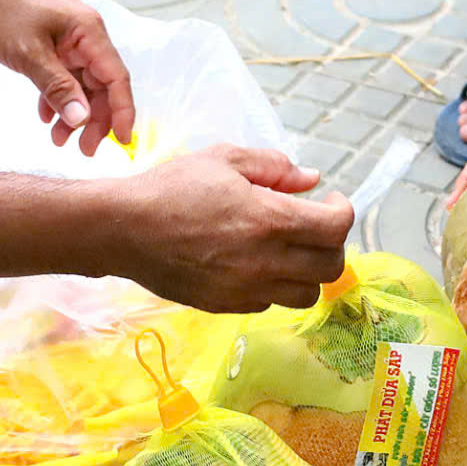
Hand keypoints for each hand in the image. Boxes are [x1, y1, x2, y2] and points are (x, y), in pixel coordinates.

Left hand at [0, 0, 134, 156]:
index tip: (123, 142)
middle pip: (102, 86)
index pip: (117, 78)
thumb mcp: (30, 55)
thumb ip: (57, 88)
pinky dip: (56, 98)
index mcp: (89, 33)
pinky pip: (62, 78)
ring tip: (58, 140)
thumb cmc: (4, 11)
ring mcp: (69, 41)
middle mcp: (85, 37)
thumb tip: (83, 119)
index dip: (123, 112)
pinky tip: (45, 117)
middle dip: (95, 119)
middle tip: (84, 150)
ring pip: (81, 85)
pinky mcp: (52, 45)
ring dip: (73, 113)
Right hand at [114, 147, 353, 312]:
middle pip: (331, 268)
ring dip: (307, 271)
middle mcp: (264, 261)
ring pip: (307, 295)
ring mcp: (246, 290)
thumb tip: (311, 179)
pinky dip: (275, 286)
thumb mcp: (224, 159)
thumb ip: (274, 166)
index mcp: (269, 220)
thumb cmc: (172, 187)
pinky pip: (270, 303)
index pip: (335, 228)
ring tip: (288, 249)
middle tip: (314, 226)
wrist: (123, 230)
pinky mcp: (227, 306)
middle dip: (331, 244)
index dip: (343, 212)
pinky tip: (256, 263)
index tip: (331, 201)